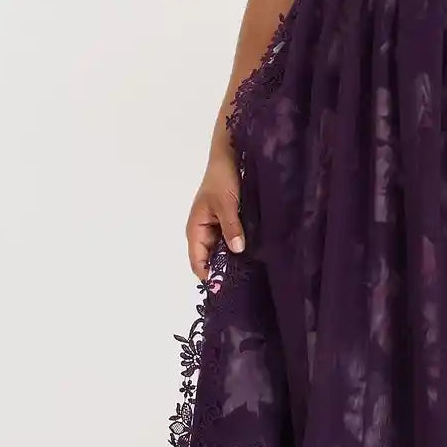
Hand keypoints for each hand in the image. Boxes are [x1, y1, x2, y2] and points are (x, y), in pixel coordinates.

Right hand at [185, 150, 244, 280]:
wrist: (229, 157)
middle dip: (222, 271)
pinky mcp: (226, 222)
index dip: (209, 277)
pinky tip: (251, 256)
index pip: (198, 262)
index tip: (226, 289)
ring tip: (249, 274)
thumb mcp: (227, 204)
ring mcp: (214, 228)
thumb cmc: (222, 179)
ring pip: (220, 252)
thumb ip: (231, 227)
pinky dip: (236, 249)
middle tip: (242, 284)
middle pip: (209, 260)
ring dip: (231, 260)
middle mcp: (203, 232)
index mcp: (195, 229)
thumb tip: (237, 250)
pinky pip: (228, 242)